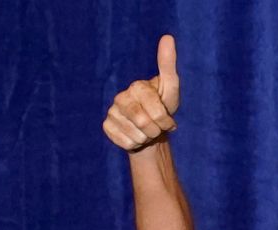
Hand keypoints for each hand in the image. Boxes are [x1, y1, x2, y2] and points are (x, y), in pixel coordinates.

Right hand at [103, 35, 179, 150]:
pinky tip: (136, 137)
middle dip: (157, 130)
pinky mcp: (107, 127)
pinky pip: (125, 142)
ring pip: (135, 135)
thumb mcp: (171, 88)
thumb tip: (167, 36)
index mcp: (136, 87)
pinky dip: (135, 144)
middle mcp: (120, 97)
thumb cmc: (163, 108)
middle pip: (144, 122)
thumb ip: (168, 65)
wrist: (152, 131)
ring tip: (148, 132)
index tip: (169, 122)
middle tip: (158, 128)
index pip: (155, 110)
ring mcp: (112, 112)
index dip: (165, 120)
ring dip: (147, 138)